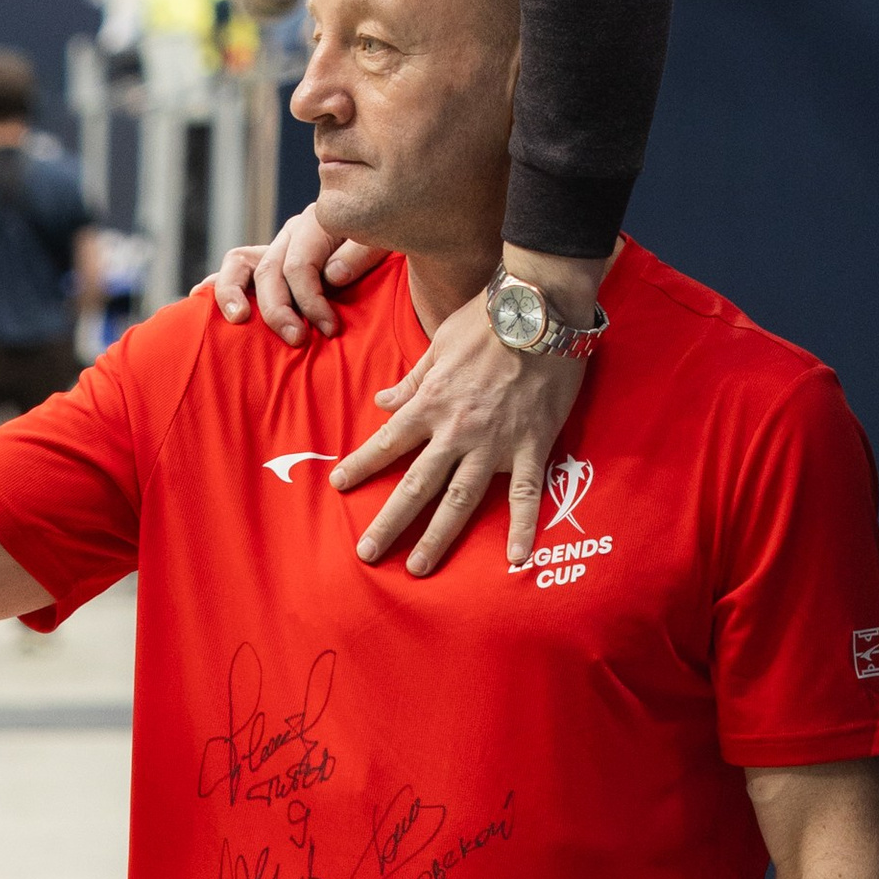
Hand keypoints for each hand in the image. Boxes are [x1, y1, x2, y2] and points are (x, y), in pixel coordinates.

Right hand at [212, 199, 382, 343]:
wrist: (391, 232)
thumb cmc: (390, 243)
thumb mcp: (384, 242)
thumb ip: (360, 254)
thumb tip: (330, 276)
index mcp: (318, 223)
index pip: (300, 266)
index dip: (311, 302)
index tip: (329, 330)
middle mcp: (292, 233)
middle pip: (269, 271)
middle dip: (279, 310)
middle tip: (297, 341)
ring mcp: (275, 246)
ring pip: (240, 265)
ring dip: (235, 295)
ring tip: (240, 320)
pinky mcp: (266, 262)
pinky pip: (234, 269)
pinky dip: (220, 285)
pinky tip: (204, 300)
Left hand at [331, 290, 588, 578]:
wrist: (540, 310)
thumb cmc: (487, 319)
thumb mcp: (440, 342)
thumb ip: (413, 379)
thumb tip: (382, 402)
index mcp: (432, 403)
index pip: (387, 442)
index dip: (361, 465)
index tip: (338, 485)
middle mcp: (456, 431)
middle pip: (416, 486)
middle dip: (389, 522)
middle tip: (367, 554)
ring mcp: (494, 444)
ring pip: (460, 500)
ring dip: (437, 537)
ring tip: (418, 568)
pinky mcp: (531, 446)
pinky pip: (524, 494)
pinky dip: (521, 528)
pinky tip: (515, 559)